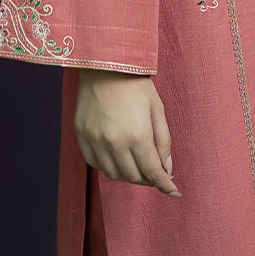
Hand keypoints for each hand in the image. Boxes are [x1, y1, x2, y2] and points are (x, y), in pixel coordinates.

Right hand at [74, 69, 180, 196]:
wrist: (105, 63)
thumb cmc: (135, 83)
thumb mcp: (157, 108)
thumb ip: (163, 141)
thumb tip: (166, 169)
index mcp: (137, 135)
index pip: (152, 172)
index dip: (164, 184)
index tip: (172, 191)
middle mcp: (114, 142)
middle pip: (133, 177)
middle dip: (147, 178)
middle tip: (154, 170)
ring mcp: (95, 140)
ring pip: (114, 174)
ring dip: (128, 174)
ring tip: (135, 161)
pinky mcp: (82, 136)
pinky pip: (95, 163)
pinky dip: (108, 165)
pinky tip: (117, 154)